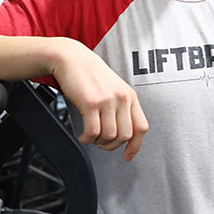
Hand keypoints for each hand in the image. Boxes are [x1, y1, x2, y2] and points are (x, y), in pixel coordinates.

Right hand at [49, 38, 148, 160]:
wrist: (71, 58)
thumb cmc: (89, 74)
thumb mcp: (113, 88)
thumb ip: (120, 107)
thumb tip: (122, 134)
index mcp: (130, 95)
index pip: (141, 127)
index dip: (136, 146)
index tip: (128, 156)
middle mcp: (122, 98)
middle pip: (125, 136)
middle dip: (111, 145)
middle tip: (100, 142)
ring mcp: (108, 100)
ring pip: (109, 136)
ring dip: (98, 142)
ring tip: (90, 135)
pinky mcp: (91, 103)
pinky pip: (93, 132)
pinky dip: (87, 139)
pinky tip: (82, 134)